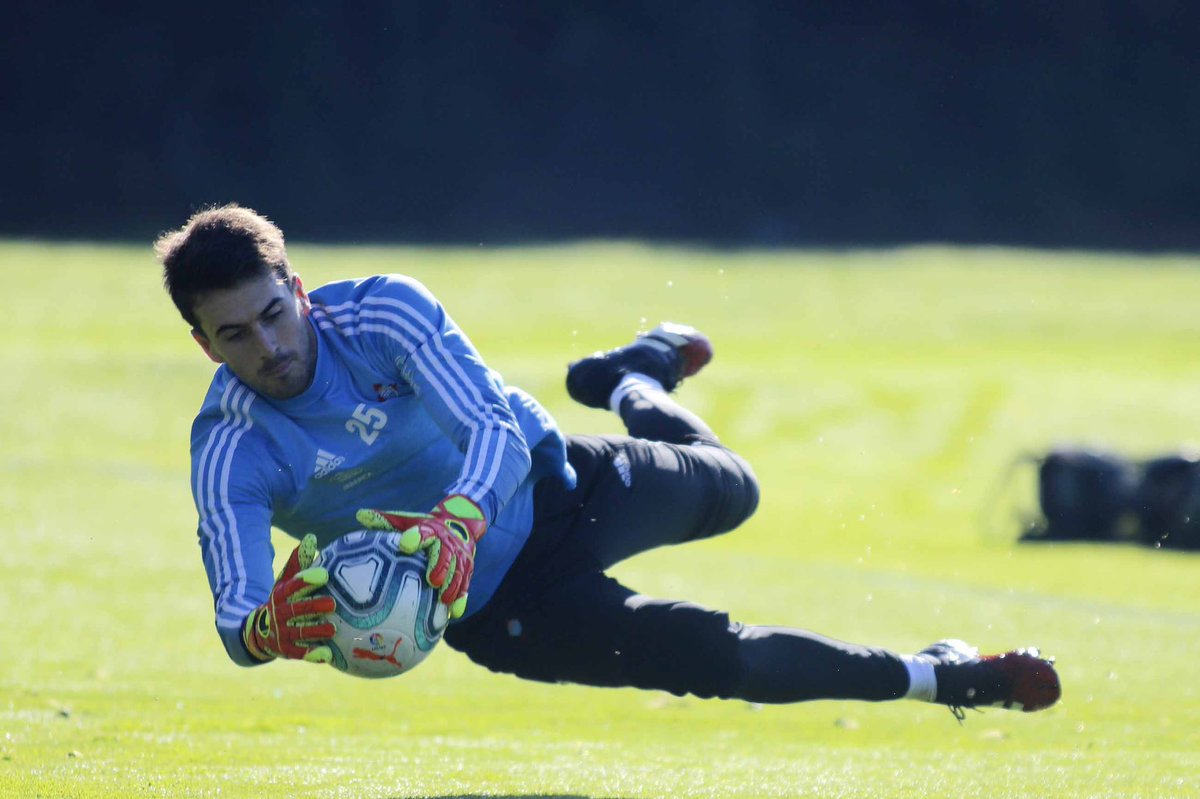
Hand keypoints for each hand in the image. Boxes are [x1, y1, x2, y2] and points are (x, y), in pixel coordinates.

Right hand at [242, 534, 336, 662]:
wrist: (259, 631)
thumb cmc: (282, 601)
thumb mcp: (285, 581)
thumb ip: (298, 563)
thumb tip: (311, 538)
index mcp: (280, 595)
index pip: (292, 587)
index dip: (307, 581)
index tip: (324, 575)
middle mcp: (279, 614)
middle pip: (296, 610)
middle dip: (313, 606)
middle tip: (332, 603)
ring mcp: (281, 634)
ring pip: (298, 633)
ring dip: (315, 632)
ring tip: (332, 629)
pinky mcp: (286, 651)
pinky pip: (299, 653)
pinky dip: (312, 654)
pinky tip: (327, 655)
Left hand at [356, 495, 486, 618]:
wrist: (459, 524)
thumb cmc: (425, 527)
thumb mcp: (408, 520)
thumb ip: (386, 521)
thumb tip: (360, 515)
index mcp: (431, 530)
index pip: (424, 532)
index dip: (416, 537)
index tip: (406, 543)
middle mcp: (448, 543)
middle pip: (446, 555)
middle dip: (440, 567)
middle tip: (432, 580)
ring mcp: (460, 558)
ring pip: (458, 572)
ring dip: (453, 586)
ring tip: (444, 600)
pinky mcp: (467, 570)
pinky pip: (465, 585)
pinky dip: (461, 599)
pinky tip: (455, 613)